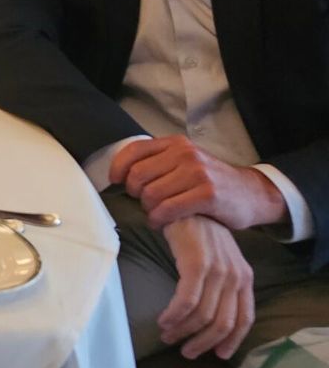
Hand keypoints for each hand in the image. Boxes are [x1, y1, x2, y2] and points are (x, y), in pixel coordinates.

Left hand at [110, 136, 286, 230]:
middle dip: (136, 194)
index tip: (115, 182)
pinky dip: (159, 220)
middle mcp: (185, 154)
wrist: (253, 193)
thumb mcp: (185, 163)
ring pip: (151, 195)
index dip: (118, 168)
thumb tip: (122, 176)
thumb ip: (159, 163)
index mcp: (176, 144)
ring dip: (149, 210)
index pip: (133, 151)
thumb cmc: (212, 182)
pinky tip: (163, 223)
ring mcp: (197, 173)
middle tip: (146, 203)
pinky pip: (168, 209)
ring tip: (158, 214)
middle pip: (138, 176)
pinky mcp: (208, 194)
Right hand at [157, 216, 255, 359]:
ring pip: (203, 315)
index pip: (245, 318)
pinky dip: (174, 315)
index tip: (218, 355)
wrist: (185, 204)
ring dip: (183, 330)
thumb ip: (221, 285)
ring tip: (167, 335)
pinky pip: (186, 301)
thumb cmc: (197, 233)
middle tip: (186, 351)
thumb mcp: (218, 260)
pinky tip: (163, 320)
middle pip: (223, 322)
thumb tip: (211, 315)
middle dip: (204, 342)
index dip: (232, 340)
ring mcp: (218, 271)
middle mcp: (235, 276)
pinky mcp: (197, 265)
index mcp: (244, 277)